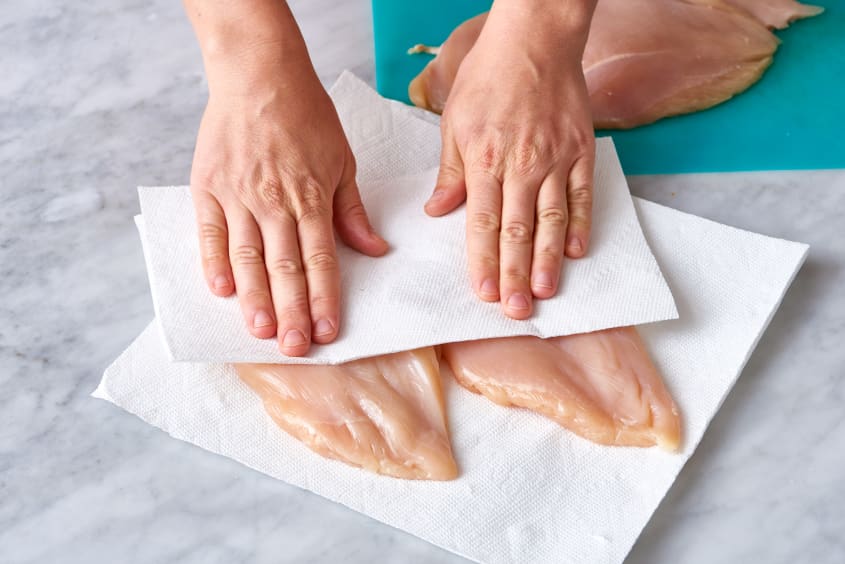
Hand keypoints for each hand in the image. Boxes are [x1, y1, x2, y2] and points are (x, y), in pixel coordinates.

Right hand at [190, 60, 386, 355]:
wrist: (259, 74)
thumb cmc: (306, 116)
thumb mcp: (342, 160)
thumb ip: (352, 210)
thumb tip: (374, 250)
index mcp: (311, 198)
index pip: (321, 260)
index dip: (325, 299)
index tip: (329, 332)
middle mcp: (274, 202)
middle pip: (284, 267)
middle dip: (291, 312)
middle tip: (295, 348)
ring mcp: (238, 195)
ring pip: (247, 257)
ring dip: (254, 299)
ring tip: (260, 333)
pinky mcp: (208, 186)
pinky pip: (209, 232)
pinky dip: (213, 262)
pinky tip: (221, 292)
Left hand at [424, 1, 595, 318]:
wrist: (536, 39)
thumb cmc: (489, 78)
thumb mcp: (455, 122)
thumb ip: (452, 172)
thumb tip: (438, 211)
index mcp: (485, 160)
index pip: (482, 223)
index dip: (482, 262)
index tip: (484, 294)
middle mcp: (522, 165)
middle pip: (518, 231)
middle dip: (515, 274)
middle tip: (515, 311)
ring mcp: (556, 159)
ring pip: (551, 220)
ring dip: (549, 261)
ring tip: (546, 293)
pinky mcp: (582, 150)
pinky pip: (582, 194)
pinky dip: (581, 224)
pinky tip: (577, 252)